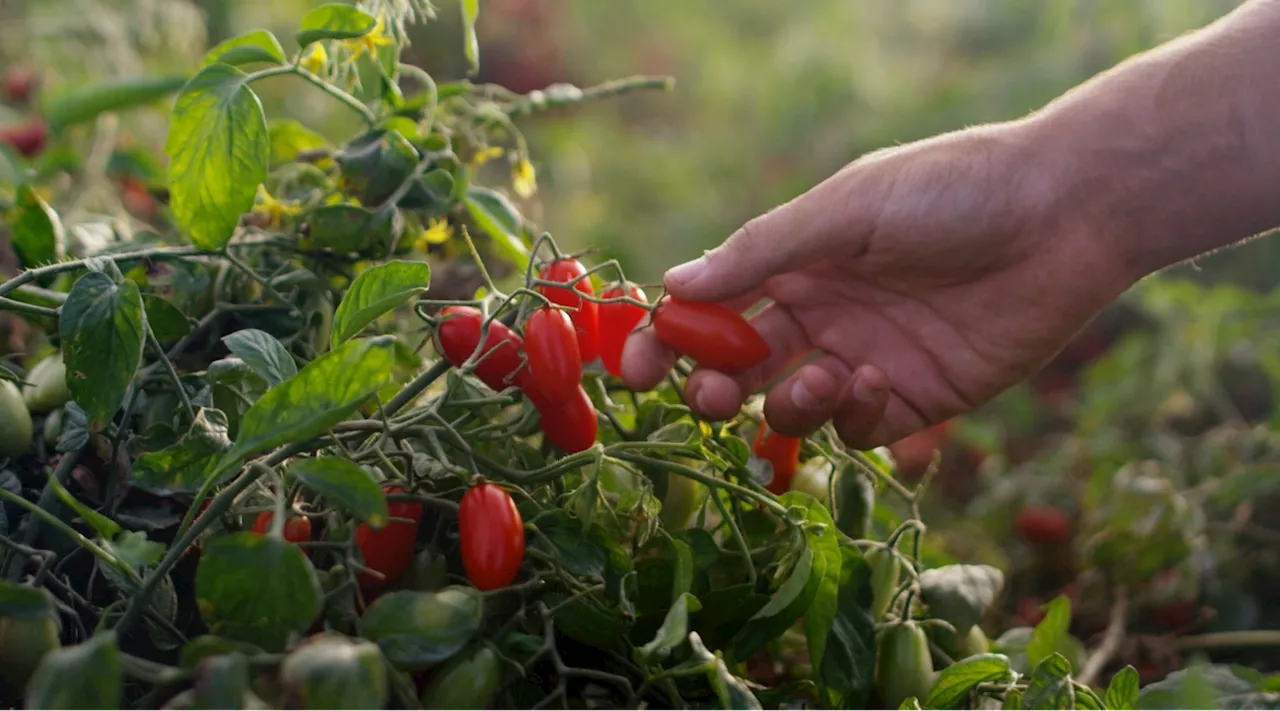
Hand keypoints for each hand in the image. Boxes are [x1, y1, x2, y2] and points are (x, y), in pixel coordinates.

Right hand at [621, 121, 1134, 448]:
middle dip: (715, 386)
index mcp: (797, 262)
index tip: (636, 370)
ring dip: (791, 404)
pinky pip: (861, 430)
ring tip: (825, 377)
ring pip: (796, 407)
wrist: (1065, 214)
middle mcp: (824, 314)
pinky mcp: (917, 399)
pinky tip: (878, 380)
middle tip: (708, 394)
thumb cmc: (951, 190)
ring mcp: (867, 358)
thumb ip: (762, 252)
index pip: (713, 309)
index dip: (669, 340)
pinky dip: (856, 416)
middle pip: (743, 368)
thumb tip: (672, 285)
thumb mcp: (847, 210)